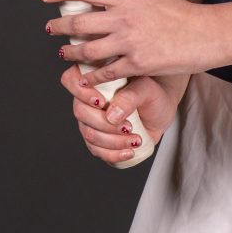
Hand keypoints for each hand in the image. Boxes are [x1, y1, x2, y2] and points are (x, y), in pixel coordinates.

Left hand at [40, 0, 229, 78]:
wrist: (204, 35)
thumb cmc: (179, 13)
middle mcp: (125, 18)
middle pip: (79, 22)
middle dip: (58, 26)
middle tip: (50, 28)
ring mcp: (130, 42)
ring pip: (87, 50)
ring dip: (70, 52)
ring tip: (64, 52)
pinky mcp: (137, 64)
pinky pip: (106, 72)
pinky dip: (92, 76)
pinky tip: (85, 76)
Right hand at [61, 64, 188, 165]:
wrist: (160, 110)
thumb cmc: (151, 93)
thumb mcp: (146, 89)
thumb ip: (130, 96)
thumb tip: (111, 115)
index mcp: (94, 78)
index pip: (71, 80)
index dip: (81, 92)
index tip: (102, 102)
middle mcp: (87, 99)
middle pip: (80, 112)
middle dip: (104, 124)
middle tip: (128, 126)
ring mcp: (90, 120)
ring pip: (89, 134)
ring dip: (113, 141)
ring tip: (135, 140)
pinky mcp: (98, 139)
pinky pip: (97, 150)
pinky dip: (113, 154)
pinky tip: (128, 152)